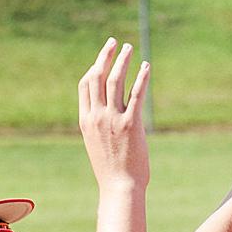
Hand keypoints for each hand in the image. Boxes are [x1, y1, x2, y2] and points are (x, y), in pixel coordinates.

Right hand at [78, 37, 150, 190]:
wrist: (120, 188)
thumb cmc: (111, 171)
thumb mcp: (97, 145)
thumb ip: (99, 126)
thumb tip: (106, 115)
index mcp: (86, 121)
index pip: (85, 85)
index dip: (93, 67)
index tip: (102, 57)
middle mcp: (97, 117)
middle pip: (97, 77)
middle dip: (106, 56)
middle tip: (115, 43)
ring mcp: (113, 120)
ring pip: (115, 81)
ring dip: (123, 61)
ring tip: (130, 49)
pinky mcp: (131, 124)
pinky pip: (137, 94)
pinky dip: (141, 78)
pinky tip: (146, 66)